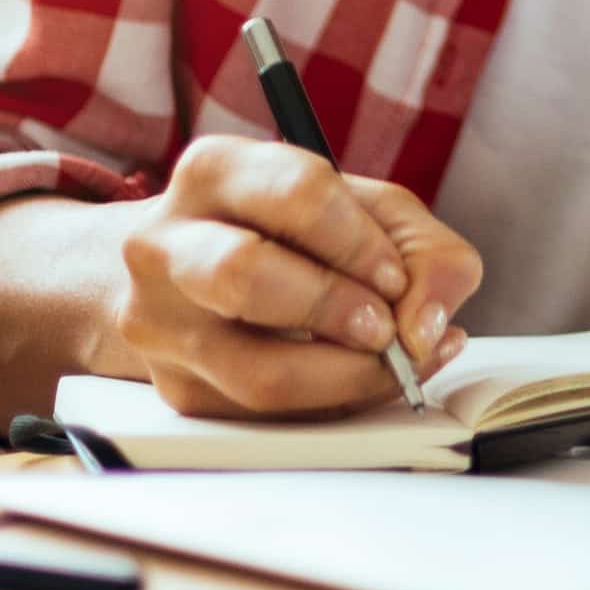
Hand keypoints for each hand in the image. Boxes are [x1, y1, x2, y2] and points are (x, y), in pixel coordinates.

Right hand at [103, 135, 483, 417]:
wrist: (189, 277)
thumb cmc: (289, 233)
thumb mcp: (367, 212)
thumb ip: (424, 250)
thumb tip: (429, 325)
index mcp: (215, 172)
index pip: (297, 194)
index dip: (361, 242)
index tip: (396, 277)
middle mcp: (166, 244)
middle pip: (244, 275)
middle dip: (335, 308)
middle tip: (385, 327)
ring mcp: (160, 324)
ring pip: (254, 372)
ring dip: (345, 376)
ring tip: (387, 362)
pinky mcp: (177, 390)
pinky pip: (266, 417)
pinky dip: (333, 406)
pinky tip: (361, 381)